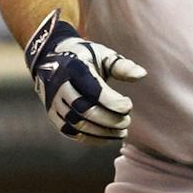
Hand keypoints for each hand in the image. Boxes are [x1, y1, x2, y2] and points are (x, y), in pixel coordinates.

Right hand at [24, 8, 146, 144]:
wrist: (51, 58)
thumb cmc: (86, 57)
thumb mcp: (103, 54)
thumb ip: (121, 66)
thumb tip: (142, 74)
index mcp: (74, 68)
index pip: (93, 90)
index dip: (112, 102)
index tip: (128, 105)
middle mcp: (59, 86)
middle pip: (85, 110)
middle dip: (110, 119)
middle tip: (128, 121)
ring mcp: (54, 102)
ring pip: (77, 124)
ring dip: (102, 132)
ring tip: (122, 132)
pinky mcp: (53, 114)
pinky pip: (69, 132)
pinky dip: (90, 138)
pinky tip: (108, 138)